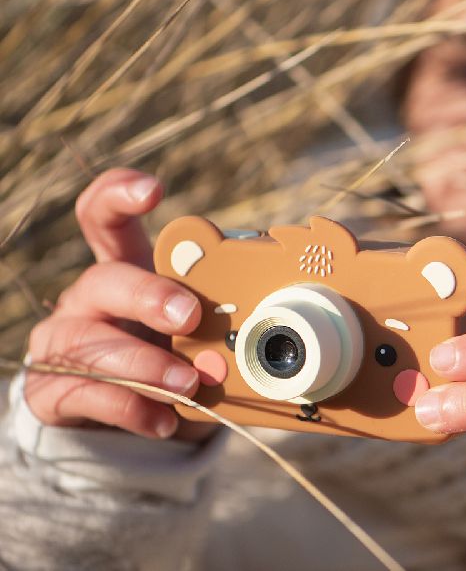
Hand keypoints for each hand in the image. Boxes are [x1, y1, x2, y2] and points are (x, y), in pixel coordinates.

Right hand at [25, 169, 211, 440]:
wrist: (127, 414)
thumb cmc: (169, 352)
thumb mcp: (193, 330)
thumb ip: (218, 322)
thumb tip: (267, 326)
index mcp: (123, 269)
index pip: (103, 218)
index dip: (118, 194)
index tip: (153, 191)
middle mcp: (87, 300)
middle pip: (104, 280)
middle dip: (148, 295)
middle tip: (190, 315)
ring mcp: (64, 343)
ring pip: (93, 345)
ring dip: (147, 365)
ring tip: (189, 383)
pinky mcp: (53, 391)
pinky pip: (88, 395)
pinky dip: (132, 409)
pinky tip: (165, 420)